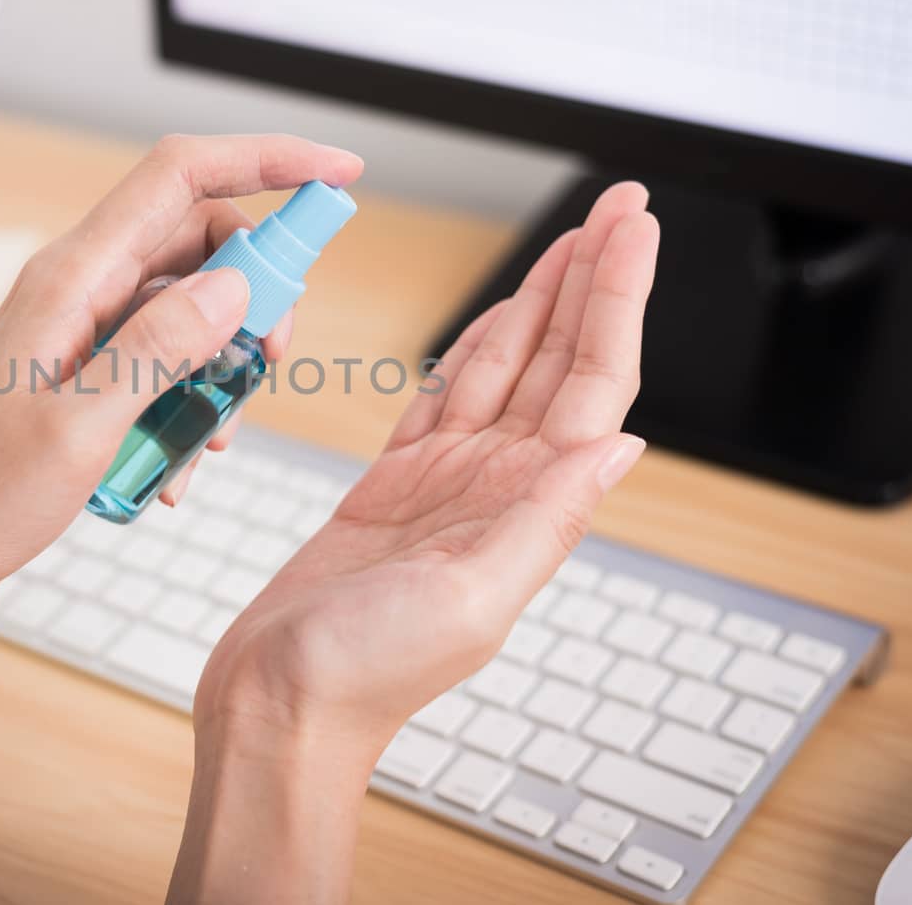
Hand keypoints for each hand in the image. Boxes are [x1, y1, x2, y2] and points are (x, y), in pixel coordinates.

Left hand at [0, 135, 360, 787]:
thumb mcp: (80, 427)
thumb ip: (159, 346)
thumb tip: (234, 283)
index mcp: (71, 277)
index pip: (180, 176)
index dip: (266, 160)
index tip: (340, 174)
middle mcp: (80, 287)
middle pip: (201, 241)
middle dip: (258, 291)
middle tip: (275, 358)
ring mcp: (84, 328)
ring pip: (193, 308)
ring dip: (224, 368)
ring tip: (213, 440)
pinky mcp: (89, 371)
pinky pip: (166, 363)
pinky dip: (191, 406)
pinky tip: (178, 467)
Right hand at [171, 183, 657, 902]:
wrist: (281, 706)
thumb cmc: (365, 675)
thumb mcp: (471, 598)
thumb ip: (546, 520)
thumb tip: (621, 447)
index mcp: (525, 507)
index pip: (592, 383)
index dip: (615, 301)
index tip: (630, 231)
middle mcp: (496, 486)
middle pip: (560, 359)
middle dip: (592, 280)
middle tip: (618, 206)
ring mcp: (447, 481)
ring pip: (506, 367)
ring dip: (541, 302)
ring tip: (572, 242)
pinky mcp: (394, 483)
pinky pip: (444, 397)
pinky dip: (472, 349)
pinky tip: (495, 318)